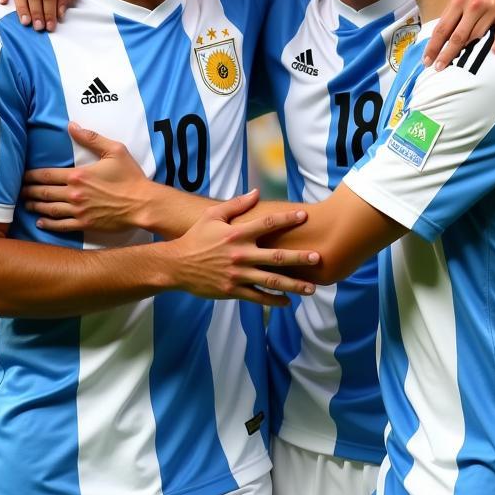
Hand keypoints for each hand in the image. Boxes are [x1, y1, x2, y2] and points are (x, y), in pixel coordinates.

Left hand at [22, 122, 148, 231]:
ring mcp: (78, 211)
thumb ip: (91, 138)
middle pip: (43, 193)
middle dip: (28, 191)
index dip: (31, 176)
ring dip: (35, 206)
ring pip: (49, 209)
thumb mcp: (114, 150)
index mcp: (78, 175)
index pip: (47, 175)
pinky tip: (40, 222)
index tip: (23, 175)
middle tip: (19, 190)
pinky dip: (48, 224)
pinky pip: (61, 225)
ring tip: (26, 204)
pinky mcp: (84, 223)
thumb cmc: (130, 176)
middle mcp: (74, 193)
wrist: (143, 203)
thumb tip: (71, 126)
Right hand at [162, 190, 318, 305]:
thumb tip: (257, 192)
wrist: (176, 265)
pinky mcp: (232, 291)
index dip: (287, 219)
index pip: (267, 224)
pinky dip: (273, 300)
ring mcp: (237, 275)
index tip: (304, 216)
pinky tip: (287, 302)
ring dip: (293, 285)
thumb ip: (236, 204)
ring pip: (271, 281)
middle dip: (299, 258)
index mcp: (237, 234)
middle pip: (276, 257)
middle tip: (318, 258)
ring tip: (312, 288)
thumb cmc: (196, 238)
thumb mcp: (212, 216)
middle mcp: (240, 255)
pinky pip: (257, 297)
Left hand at [424, 0, 494, 70]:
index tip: (426, 61)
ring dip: (467, 51)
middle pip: (456, 35)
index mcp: (458, 1)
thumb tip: (441, 35)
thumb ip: (454, 12)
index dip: (432, 46)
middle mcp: (472, 5)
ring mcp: (490, 7)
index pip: (441, 28)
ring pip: (477, 34)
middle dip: (445, 53)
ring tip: (459, 67)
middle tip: (437, 69)